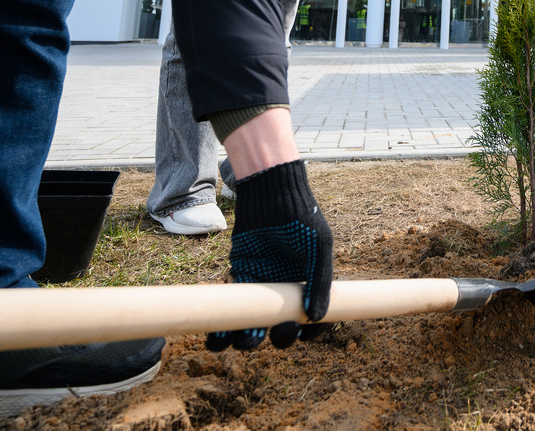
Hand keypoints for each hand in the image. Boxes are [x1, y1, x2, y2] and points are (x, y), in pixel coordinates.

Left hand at [207, 160, 332, 350]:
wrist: (270, 191)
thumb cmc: (301, 216)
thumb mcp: (318, 247)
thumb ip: (319, 282)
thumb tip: (316, 318)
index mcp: (309, 283)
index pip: (313, 316)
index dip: (310, 332)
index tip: (304, 335)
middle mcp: (286, 287)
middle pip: (281, 325)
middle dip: (279, 337)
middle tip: (276, 335)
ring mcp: (262, 282)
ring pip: (254, 322)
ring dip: (246, 338)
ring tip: (240, 343)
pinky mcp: (240, 274)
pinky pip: (232, 305)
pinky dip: (223, 325)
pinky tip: (216, 338)